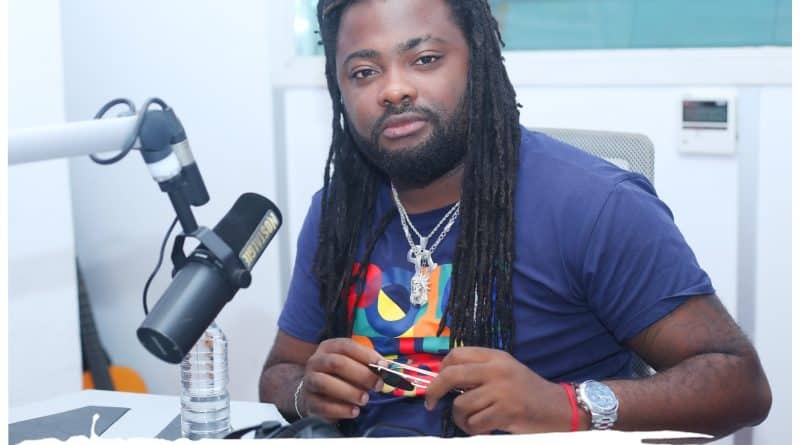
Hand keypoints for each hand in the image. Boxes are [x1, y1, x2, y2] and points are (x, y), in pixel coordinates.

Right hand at [300, 338, 385, 421]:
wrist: (317, 392)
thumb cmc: (341, 375)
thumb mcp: (353, 364)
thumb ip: (368, 364)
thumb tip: (386, 368)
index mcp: (329, 347)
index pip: (347, 346)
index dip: (366, 355)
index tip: (383, 366)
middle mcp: (316, 361)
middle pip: (337, 363)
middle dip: (361, 374)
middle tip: (377, 385)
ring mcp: (309, 381)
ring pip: (325, 383)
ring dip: (349, 392)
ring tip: (364, 399)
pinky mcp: (308, 401)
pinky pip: (322, 406)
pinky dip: (341, 410)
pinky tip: (354, 411)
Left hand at [424, 347, 573, 434]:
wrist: (558, 408)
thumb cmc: (527, 391)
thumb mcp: (505, 371)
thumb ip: (480, 370)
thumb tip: (444, 379)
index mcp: (495, 357)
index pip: (456, 354)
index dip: (441, 369)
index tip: (437, 382)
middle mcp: (497, 370)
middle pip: (451, 375)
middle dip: (434, 391)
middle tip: (430, 403)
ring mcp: (501, 391)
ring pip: (461, 405)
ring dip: (460, 418)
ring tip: (472, 420)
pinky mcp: (506, 412)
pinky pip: (474, 423)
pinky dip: (473, 429)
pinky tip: (483, 428)